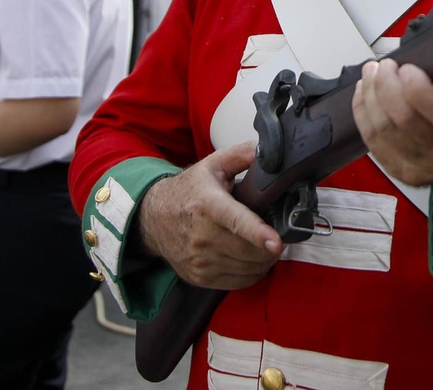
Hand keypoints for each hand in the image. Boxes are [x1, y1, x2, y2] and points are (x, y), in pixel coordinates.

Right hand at [136, 143, 282, 290]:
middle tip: (278, 236)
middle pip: (249, 250)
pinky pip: (239, 282)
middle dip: (272, 247)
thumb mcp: (213, 165)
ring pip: (248, 268)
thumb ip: (243, 154)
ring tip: (266, 246)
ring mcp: (199, 259)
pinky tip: (253, 258)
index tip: (276, 241)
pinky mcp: (199, 276)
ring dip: (265, 260)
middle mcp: (202, 236)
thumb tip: (270, 149)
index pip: (236, 221)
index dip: (258, 233)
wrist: (153, 218)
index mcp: (208, 205)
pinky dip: (253, 273)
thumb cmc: (189, 190)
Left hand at [353, 0, 432, 188]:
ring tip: (372, 73)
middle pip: (407, 121)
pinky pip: (373, 143)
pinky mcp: (403, 172)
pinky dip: (363, 113)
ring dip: (372, 96)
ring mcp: (426, 165)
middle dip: (387, 87)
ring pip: (386, 131)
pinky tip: (365, 93)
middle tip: (384, 65)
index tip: (406, 67)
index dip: (419, 92)